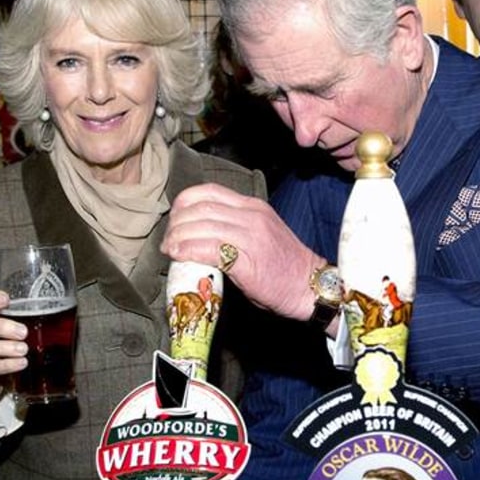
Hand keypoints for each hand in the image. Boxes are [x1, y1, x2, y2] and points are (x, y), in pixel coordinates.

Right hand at [0, 289, 27, 412]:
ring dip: (4, 348)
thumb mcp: (13, 338)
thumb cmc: (3, 354)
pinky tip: (19, 364)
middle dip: (2, 327)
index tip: (6, 299)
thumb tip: (61, 320)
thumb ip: (26, 327)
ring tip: (23, 350)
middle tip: (23, 333)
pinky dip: (4, 365)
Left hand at [162, 183, 323, 321]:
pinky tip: (181, 257)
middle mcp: (251, 215)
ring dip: (177, 238)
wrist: (311, 288)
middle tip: (169, 242)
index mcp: (252, 206)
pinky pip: (208, 247)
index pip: (207, 191)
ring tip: (171, 252)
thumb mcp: (259, 236)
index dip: (183, 204)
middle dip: (176, 224)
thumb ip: (232, 229)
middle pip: (199, 207)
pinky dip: (188, 251)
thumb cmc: (284, 268)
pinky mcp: (247, 259)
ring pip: (200, 225)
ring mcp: (250, 235)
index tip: (175, 223)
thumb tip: (198, 236)